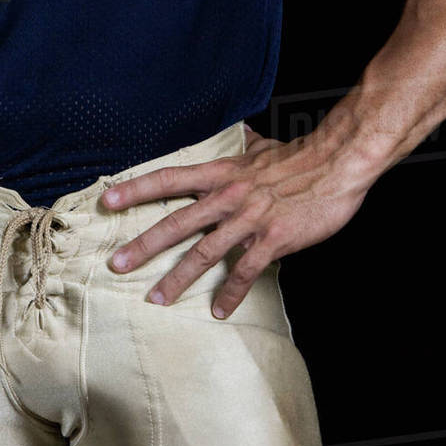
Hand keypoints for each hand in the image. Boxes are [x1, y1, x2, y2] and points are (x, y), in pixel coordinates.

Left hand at [100, 126, 373, 318]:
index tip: (108, 201)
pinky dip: (230, 293)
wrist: (337, 164)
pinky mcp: (273, 240)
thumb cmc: (301, 156)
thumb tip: (242, 133)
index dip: (136, 189)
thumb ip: (246, 146)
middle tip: (116, 264)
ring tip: (156, 298)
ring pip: (204, 252)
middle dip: (144, 244)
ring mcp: (249, 219)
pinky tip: (219, 311)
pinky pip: (245, 271)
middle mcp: (228, 196)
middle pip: (176, 222)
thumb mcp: (263, 147)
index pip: (168, 179)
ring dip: (177, 277)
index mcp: (221, 173)